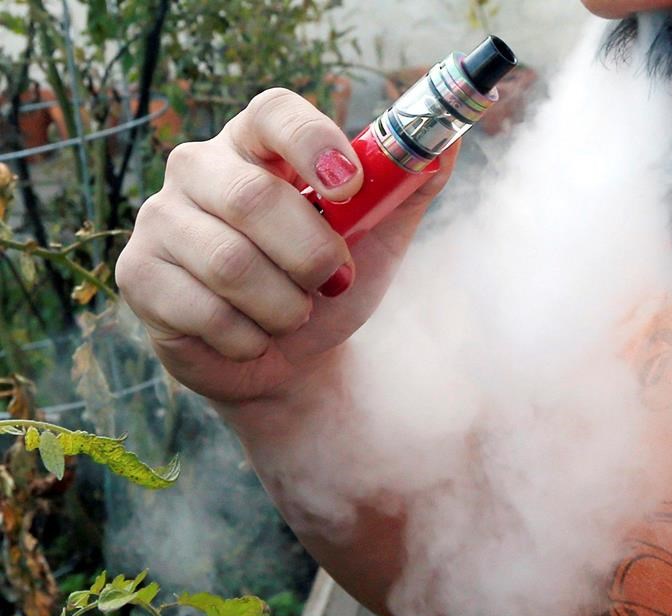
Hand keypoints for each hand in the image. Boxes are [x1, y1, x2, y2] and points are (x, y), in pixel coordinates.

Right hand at [117, 88, 458, 403]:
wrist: (291, 359)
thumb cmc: (329, 285)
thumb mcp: (377, 238)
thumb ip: (406, 191)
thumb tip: (445, 147)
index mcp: (257, 146)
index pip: (273, 112)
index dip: (313, 143)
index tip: (350, 187)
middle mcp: (198, 170)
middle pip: (253, 197)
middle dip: (312, 255)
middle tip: (333, 281)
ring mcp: (161, 221)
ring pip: (230, 263)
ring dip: (284, 306)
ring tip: (293, 315)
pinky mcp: (139, 275)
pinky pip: (203, 311)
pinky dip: (249, 337)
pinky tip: (252, 336)